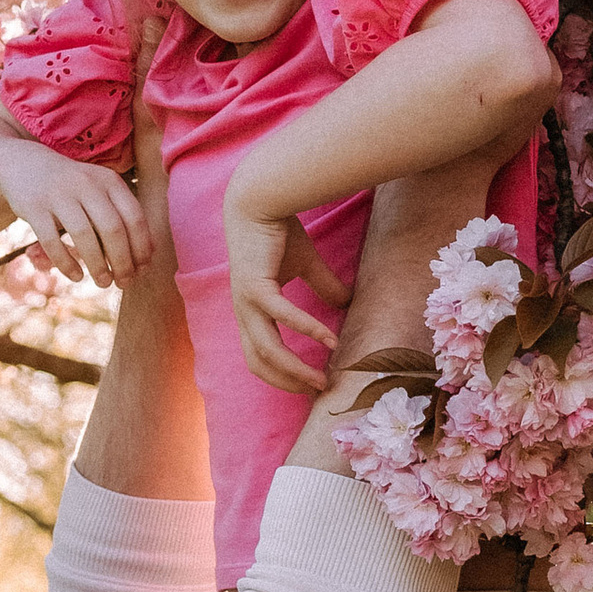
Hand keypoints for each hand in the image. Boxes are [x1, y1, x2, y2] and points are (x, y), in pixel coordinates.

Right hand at [9, 139, 153, 287]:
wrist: (25, 165)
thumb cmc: (73, 188)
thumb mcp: (100, 191)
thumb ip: (121, 216)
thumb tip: (146, 255)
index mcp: (108, 181)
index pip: (134, 217)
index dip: (141, 247)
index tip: (141, 269)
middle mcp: (86, 184)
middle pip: (112, 229)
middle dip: (122, 262)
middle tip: (124, 282)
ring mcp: (59, 194)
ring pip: (84, 235)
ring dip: (97, 265)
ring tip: (103, 283)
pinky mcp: (34, 207)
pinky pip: (52, 241)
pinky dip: (66, 263)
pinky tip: (76, 276)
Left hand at [222, 185, 349, 393]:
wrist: (260, 201)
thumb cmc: (279, 232)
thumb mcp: (306, 266)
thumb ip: (324, 286)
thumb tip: (347, 303)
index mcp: (252, 311)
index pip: (260, 357)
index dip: (283, 375)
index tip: (310, 383)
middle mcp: (245, 312)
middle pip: (260, 363)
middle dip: (289, 382)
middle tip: (318, 391)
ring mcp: (247, 301)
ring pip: (268, 350)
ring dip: (296, 368)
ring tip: (322, 379)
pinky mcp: (255, 286)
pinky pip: (282, 317)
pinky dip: (306, 330)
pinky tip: (329, 340)